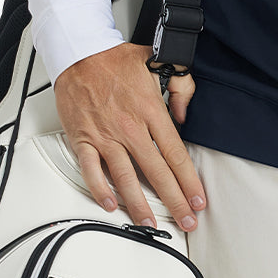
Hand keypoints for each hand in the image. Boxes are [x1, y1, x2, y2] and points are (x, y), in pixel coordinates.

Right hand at [53, 41, 207, 231]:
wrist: (80, 54)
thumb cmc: (115, 61)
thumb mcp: (158, 63)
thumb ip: (180, 87)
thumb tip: (183, 114)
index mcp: (150, 110)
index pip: (175, 153)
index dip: (189, 180)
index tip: (198, 198)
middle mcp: (129, 127)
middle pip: (157, 172)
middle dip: (174, 200)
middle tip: (185, 220)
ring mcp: (105, 136)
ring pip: (125, 178)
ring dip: (139, 205)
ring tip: (151, 224)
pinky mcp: (83, 140)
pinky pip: (91, 171)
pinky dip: (100, 190)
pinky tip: (111, 205)